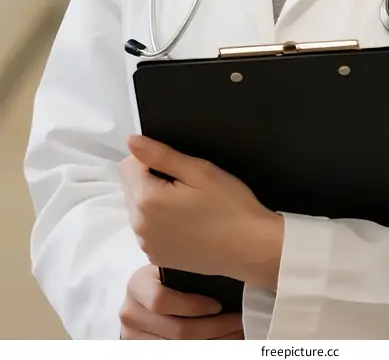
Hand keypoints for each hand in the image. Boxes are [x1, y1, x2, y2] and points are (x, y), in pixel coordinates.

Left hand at [119, 135, 283, 290]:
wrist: (250, 248)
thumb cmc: (229, 205)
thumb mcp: (199, 171)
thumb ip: (160, 155)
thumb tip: (131, 141)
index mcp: (147, 200)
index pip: (128, 165)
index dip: (150, 159)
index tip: (176, 167)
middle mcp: (139, 225)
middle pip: (130, 187)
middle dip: (150, 179)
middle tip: (186, 185)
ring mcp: (146, 245)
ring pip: (137, 208)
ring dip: (153, 200)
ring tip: (187, 204)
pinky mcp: (156, 257)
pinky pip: (147, 229)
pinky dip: (159, 221)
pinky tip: (185, 222)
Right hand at [119, 265, 243, 339]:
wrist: (144, 297)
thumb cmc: (165, 279)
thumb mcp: (169, 268)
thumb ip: (186, 272)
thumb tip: (225, 273)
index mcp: (137, 285)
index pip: (161, 300)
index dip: (192, 306)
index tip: (218, 305)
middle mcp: (131, 313)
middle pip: (176, 331)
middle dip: (213, 328)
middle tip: (237, 322)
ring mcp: (133, 336)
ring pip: (179, 348)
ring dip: (213, 342)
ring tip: (235, 333)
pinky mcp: (140, 350)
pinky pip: (175, 354)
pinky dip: (204, 349)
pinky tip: (220, 341)